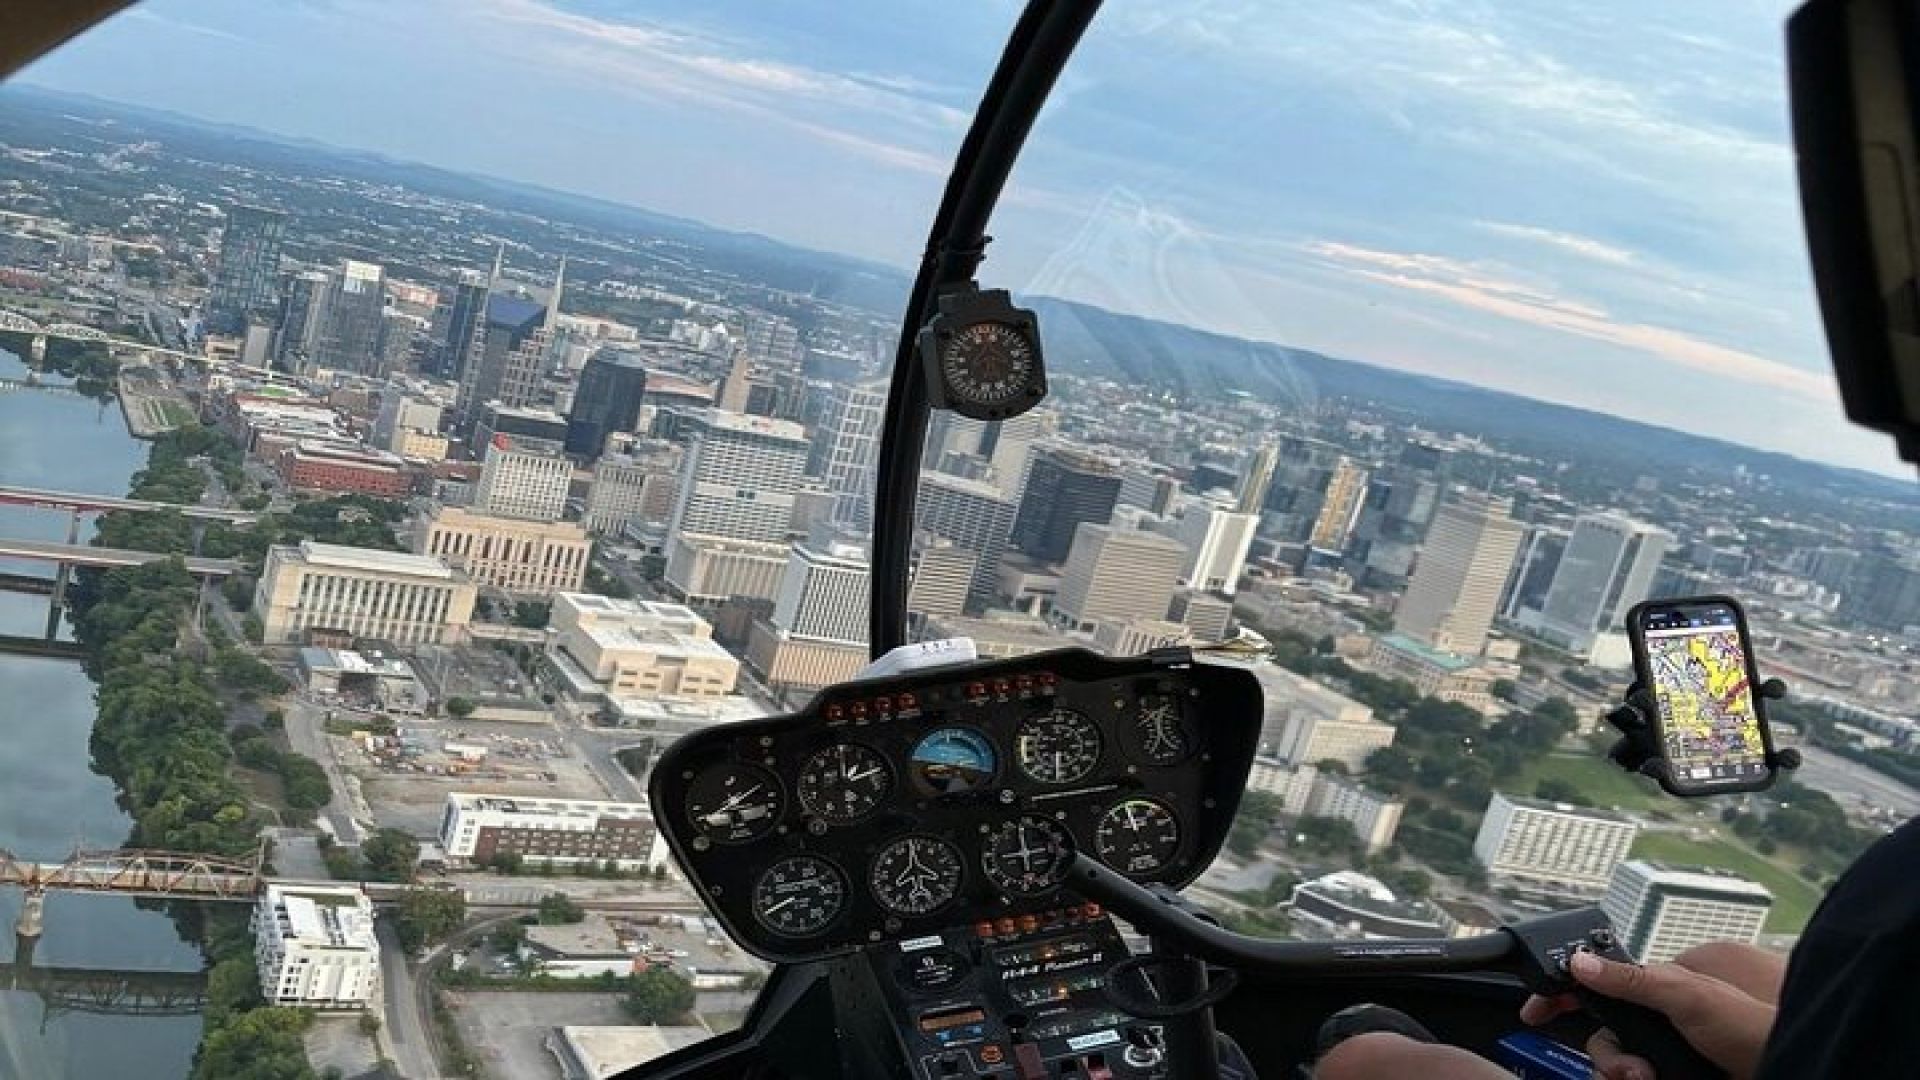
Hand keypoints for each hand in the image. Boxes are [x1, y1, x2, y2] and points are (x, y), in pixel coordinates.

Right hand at [1519, 951, 1775, 1079]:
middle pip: (1601, 1033)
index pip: (1594, 982)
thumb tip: (1581, 961)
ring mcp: (1664, 1048)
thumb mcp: (1688, 996)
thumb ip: (1632, 979)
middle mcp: (1655, 1016)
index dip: (1561, 994)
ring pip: (1616, 1062)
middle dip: (1608, 1055)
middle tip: (1633, 1071)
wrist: (1785, 1064)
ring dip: (1624, 1073)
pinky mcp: (1671, 1074)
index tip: (1534, 1010)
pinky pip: (1633, 1079)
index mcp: (1655, 986)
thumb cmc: (1752, 1026)